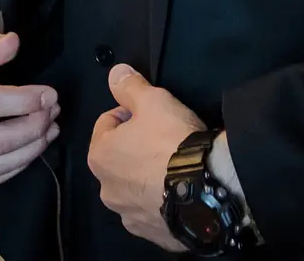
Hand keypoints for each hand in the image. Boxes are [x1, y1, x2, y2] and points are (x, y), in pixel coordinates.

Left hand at [88, 64, 205, 251]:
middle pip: (119, 157)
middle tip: (164, 138)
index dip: (130, 113)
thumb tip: (115, 72)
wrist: (204, 188)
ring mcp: (127, 214)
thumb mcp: (153, 100)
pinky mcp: (150, 231)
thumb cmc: (171, 140)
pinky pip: (151, 209)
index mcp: (100, 155)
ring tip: (174, 166)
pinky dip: (159, 199)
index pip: (108, 123)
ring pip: (133, 186)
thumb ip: (130, 86)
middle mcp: (106, 189)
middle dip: (136, 147)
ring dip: (146, 175)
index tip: (151, 114)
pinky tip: (177, 189)